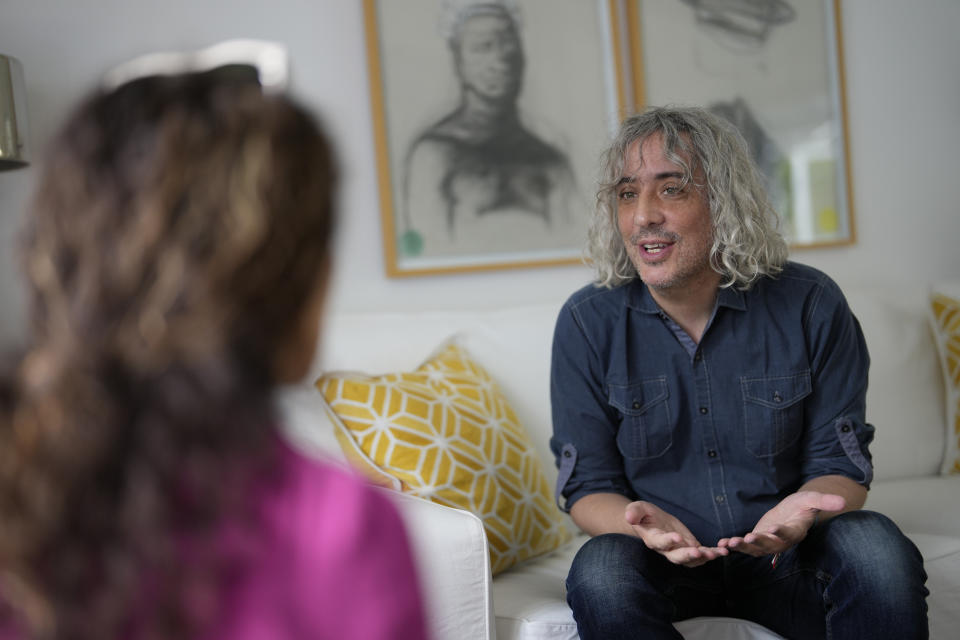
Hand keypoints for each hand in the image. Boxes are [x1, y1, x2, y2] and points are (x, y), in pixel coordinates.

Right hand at [625, 501, 727, 566]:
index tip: (677, 537)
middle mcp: (666, 549)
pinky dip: (712, 554)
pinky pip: (701, 554)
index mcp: (652, 539)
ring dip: (703, 558)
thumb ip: (634, 512)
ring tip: (716, 553)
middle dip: (688, 555)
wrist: (650, 521)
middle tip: (699, 551)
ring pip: (691, 560)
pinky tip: (723, 551)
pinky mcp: (689, 547)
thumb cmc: (642, 514)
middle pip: (677, 557)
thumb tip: (629, 516)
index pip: (660, 543)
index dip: (668, 541)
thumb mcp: (637, 508)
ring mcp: (678, 550)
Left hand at [717, 491, 845, 556]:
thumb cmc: (803, 504)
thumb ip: (824, 501)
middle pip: (770, 544)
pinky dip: (735, 545)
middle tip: (747, 539)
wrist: (793, 510)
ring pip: (756, 549)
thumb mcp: (812, 498)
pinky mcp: (758, 540)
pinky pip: (746, 546)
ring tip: (730, 543)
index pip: (789, 533)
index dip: (782, 532)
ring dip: (743, 547)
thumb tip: (843, 501)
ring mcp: (769, 542)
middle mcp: (782, 540)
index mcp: (796, 530)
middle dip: (758, 543)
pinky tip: (722, 542)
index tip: (774, 530)